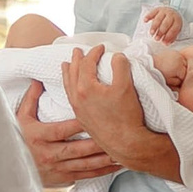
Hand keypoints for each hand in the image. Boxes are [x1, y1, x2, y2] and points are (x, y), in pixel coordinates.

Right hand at [14, 79, 115, 186]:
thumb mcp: (20, 118)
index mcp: (40, 137)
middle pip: (78, 148)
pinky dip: (102, 171)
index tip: (96, 116)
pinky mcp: (64, 179)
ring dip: (104, 158)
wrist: (11, 170)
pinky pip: (86, 175)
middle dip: (98, 143)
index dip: (80, 123)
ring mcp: (58, 168)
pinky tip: (115, 166)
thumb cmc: (19, 139)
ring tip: (122, 151)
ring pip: (85, 164)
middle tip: (117, 134)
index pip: (63, 129)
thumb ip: (31, 99)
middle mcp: (50, 154)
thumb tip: (38, 80)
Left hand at [62, 43, 151, 159]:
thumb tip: (116, 56)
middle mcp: (77, 98)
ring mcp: (78, 109)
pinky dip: (69, 88)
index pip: (87, 63)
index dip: (94, 52)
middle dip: (75, 60)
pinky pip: (70, 98)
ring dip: (67, 73)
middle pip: (72, 73)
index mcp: (86, 88)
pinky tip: (73, 89)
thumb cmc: (126, 116)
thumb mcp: (126, 86)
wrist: (126, 144)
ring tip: (65, 66)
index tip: (101, 47)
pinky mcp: (82, 119)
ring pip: (68, 86)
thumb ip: (120, 66)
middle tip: (77, 51)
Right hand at [142, 4, 183, 41]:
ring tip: (151, 33)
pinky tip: (145, 21)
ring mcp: (164, 11)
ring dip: (154, 27)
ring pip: (158, 19)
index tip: (163, 42)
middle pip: (165, 24)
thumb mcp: (176, 30)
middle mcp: (171, 15)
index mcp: (177, 21)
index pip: (173, 29)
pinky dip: (148, 16)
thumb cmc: (173, 23)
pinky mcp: (158, 9)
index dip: (168, 36)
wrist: (172, 12)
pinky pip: (152, 12)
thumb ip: (171, 37)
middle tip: (156, 39)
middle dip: (160, 32)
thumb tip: (166, 43)